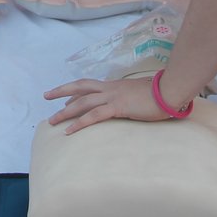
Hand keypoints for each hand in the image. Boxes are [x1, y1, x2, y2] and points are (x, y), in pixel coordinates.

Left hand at [44, 76, 166, 134]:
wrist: (170, 91)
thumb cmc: (161, 94)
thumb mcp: (142, 94)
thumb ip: (133, 97)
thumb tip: (133, 102)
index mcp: (116, 86)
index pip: (90, 86)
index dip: (76, 92)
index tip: (66, 99)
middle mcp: (111, 89)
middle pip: (80, 88)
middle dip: (61, 92)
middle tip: (46, 96)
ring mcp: (113, 97)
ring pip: (82, 103)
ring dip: (65, 112)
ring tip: (52, 121)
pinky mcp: (118, 107)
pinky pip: (94, 116)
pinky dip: (79, 123)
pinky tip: (69, 130)